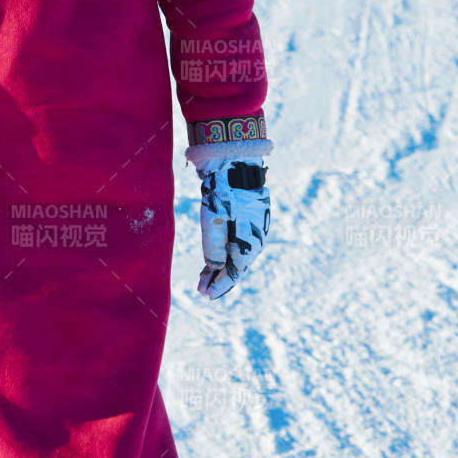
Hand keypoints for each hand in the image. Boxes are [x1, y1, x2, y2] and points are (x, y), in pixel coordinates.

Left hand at [195, 159, 269, 299]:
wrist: (234, 162)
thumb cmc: (223, 192)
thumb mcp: (213, 221)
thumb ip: (214, 247)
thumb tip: (214, 267)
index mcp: (249, 242)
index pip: (234, 271)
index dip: (220, 285)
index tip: (206, 295)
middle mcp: (254, 238)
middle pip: (237, 265)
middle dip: (220, 279)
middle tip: (203, 291)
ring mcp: (252, 228)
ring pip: (237, 255)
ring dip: (222, 267)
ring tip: (206, 279)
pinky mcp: (247, 220)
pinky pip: (236, 243)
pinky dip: (225, 253)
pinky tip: (215, 259)